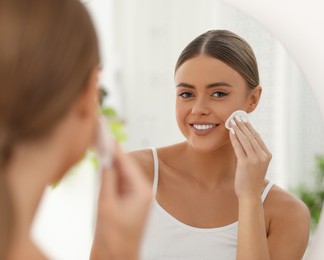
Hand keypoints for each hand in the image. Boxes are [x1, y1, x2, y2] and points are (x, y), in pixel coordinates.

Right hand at [91, 145, 151, 259]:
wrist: (117, 257)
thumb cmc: (114, 237)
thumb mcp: (106, 204)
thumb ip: (107, 179)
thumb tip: (105, 159)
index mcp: (141, 191)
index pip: (126, 163)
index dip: (115, 148)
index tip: (107, 134)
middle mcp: (142, 191)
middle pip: (125, 166)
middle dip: (113, 153)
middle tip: (101, 137)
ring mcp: (136, 196)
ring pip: (122, 173)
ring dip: (111, 162)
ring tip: (101, 146)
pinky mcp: (129, 201)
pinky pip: (120, 182)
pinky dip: (111, 174)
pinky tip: (104, 165)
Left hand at [229, 115, 271, 199]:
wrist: (250, 195)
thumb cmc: (252, 179)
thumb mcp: (258, 164)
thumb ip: (255, 153)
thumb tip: (245, 139)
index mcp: (267, 155)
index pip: (257, 137)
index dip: (250, 127)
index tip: (244, 119)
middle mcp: (263, 156)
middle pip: (251, 136)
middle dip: (243, 125)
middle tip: (236, 116)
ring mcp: (255, 160)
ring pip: (245, 140)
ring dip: (238, 129)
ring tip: (232, 122)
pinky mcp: (245, 163)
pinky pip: (239, 148)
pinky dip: (234, 139)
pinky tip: (231, 133)